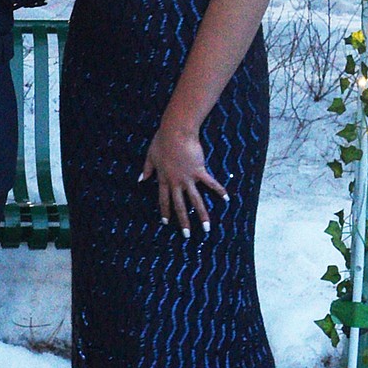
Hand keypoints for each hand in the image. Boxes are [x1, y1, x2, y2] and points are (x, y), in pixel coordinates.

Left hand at [139, 116, 227, 236]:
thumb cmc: (162, 141)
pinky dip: (219, 190)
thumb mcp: (151, 155)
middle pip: (180, 205)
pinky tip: (226, 199)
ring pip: (195, 200)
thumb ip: (147, 169)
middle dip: (183, 221)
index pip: (164, 199)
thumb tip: (141, 180)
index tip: (166, 223)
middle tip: (187, 235)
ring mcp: (188, 178)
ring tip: (207, 228)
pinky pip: (210, 183)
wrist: (176, 132)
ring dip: (202, 215)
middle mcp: (176, 182)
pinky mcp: (199, 171)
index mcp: (164, 179)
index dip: (165, 211)